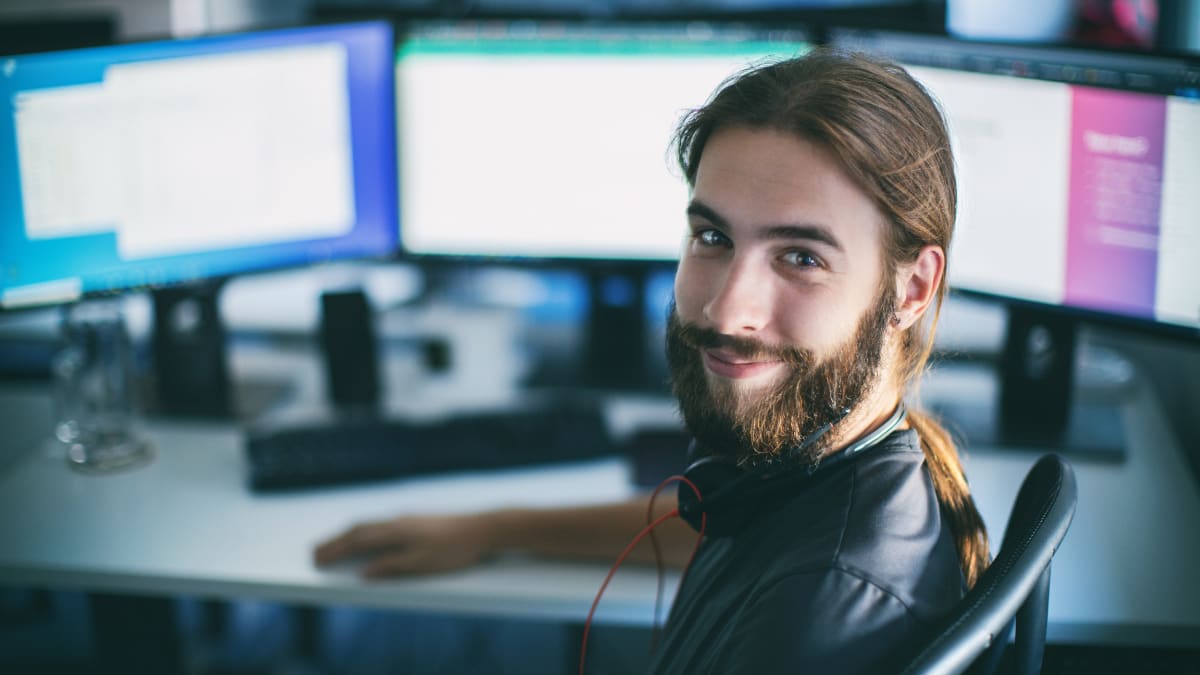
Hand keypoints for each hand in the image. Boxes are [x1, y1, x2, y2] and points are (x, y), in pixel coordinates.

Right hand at [314, 513, 495, 577]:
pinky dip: (364, 531)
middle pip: (359, 529)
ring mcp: (407, 518)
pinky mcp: (416, 520)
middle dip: (335, 541)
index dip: (335, 550)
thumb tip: (363, 572)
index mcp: (396, 531)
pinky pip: (381, 524)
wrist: (483, 528)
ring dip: (349, 535)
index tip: (316, 558)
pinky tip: (367, 537)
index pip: (357, 540)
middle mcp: (398, 520)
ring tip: (334, 544)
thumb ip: (391, 566)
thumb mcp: (421, 564)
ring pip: (370, 524)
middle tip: (315, 552)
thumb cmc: (454, 549)